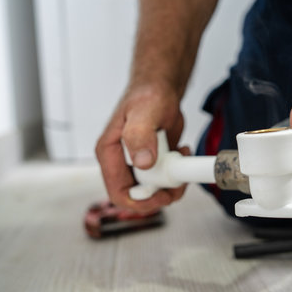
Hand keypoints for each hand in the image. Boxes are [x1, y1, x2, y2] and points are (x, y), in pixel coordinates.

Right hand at [96, 84, 187, 213]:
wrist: (160, 89)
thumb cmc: (147, 96)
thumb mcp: (143, 112)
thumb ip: (139, 136)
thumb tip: (143, 162)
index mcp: (109, 154)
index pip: (119, 193)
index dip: (141, 202)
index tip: (162, 195)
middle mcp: (121, 162)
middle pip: (139, 196)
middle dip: (162, 194)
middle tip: (179, 179)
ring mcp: (138, 164)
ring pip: (154, 190)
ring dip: (172, 183)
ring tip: (182, 159)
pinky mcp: (152, 162)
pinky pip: (165, 179)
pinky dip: (178, 172)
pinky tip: (182, 151)